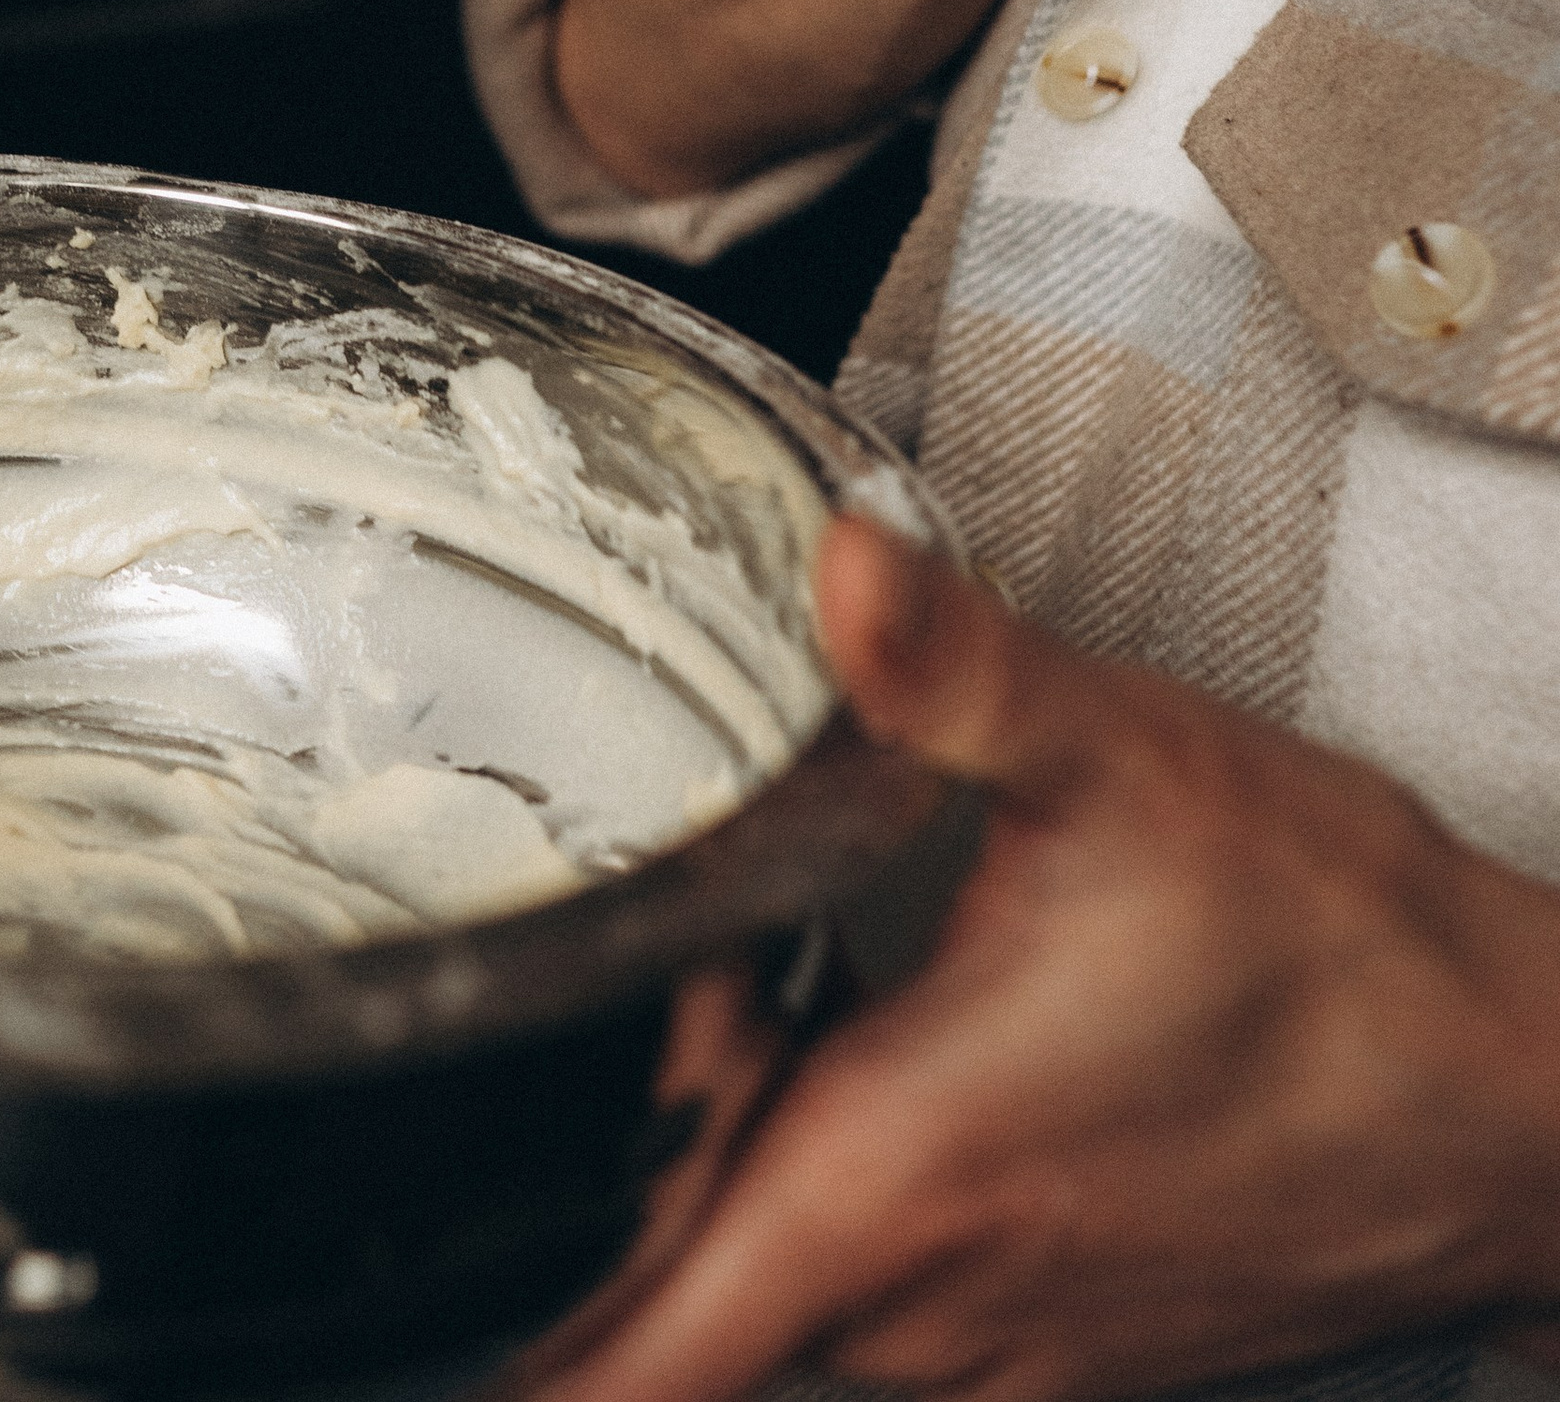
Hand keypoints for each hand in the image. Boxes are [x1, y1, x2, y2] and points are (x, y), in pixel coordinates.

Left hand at [530, 520, 1559, 1401]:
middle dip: (592, 1180)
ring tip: (745, 1006)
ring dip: (713, 1188)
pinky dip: (818, 1210)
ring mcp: (990, 1347)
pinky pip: (869, 1314)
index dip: (497, 1311)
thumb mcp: (1128, 767)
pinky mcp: (1052, 1344)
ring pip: (765, 1314)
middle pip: (661, 1310)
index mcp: (889, 1185)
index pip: (617, 1362)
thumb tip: (838, 553)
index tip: (424, 1199)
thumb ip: (951, 666)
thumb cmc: (1343, 957)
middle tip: (616, 999)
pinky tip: (860, 1056)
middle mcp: (919, 1311)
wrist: (1524, 1098)